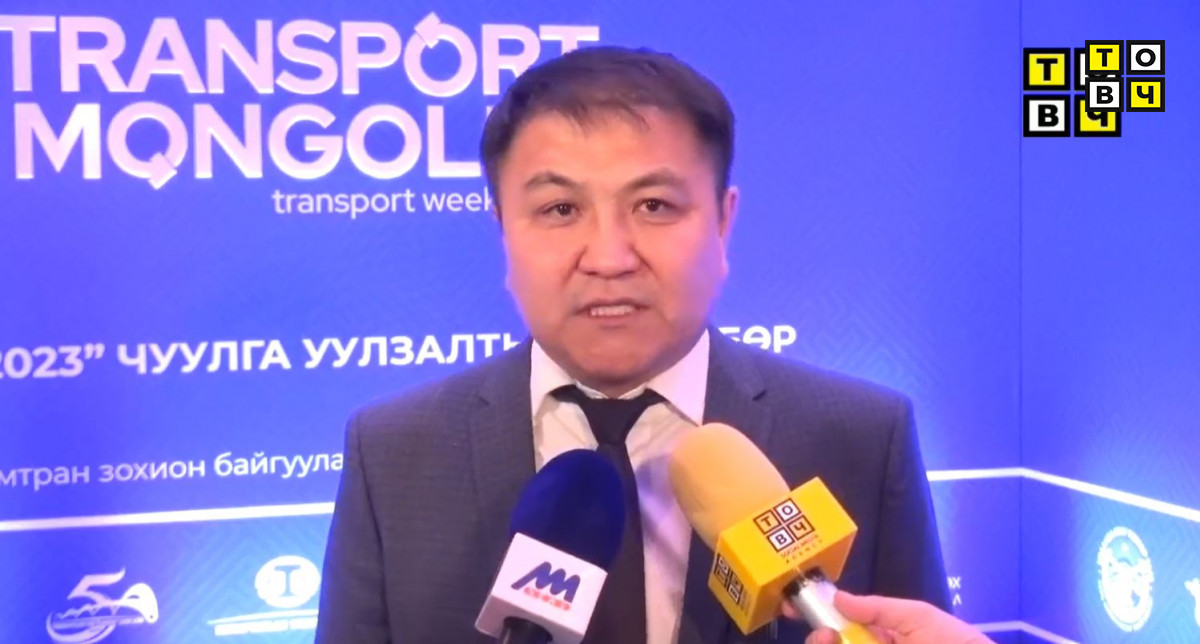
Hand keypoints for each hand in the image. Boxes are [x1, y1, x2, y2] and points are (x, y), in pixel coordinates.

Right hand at [796, 590, 993, 643]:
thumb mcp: (919, 619)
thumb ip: (877, 609)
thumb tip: (837, 598)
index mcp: (884, 637)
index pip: (844, 625)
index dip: (817, 616)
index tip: (791, 608)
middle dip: (822, 639)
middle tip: (827, 638)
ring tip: (834, 640)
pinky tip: (837, 642)